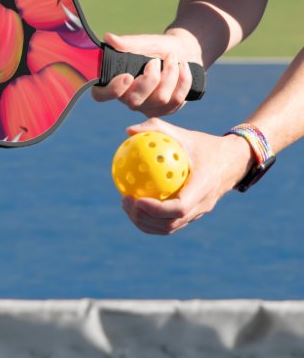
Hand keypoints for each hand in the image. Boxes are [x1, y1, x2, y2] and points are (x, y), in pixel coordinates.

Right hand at [92, 31, 201, 116]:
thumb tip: (109, 38)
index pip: (101, 95)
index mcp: (116, 82)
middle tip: (155, 60)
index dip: (112, 90)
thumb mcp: (145, 42)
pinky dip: (183, 79)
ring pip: (160, 99)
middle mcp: (128, 98)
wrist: (183, 52)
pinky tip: (183, 67)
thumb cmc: (158, 48)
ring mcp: (147, 107)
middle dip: (150, 79)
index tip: (127, 76)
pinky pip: (176, 100)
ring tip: (172, 58)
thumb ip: (128, 43)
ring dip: (170, 73)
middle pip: (134, 101)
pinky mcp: (166, 110)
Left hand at [120, 118, 254, 234]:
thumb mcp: (184, 134)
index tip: (136, 199)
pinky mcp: (193, 215)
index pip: (179, 208)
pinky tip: (135, 205)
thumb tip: (128, 131)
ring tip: (126, 205)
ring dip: (145, 222)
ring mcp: (198, 213)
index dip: (156, 209)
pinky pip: (170, 223)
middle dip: (144, 218)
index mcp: (203, 187)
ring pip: (169, 228)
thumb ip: (157, 129)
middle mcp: (202, 205)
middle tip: (125, 201)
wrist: (233, 161)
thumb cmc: (205, 145)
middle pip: (170, 224)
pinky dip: (151, 220)